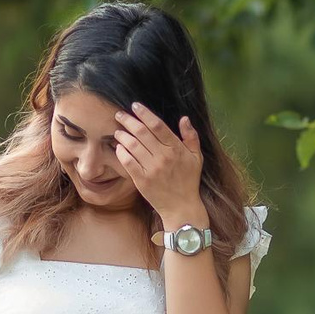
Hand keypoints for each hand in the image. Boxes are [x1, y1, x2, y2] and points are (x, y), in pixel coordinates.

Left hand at [113, 103, 205, 226]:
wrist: (181, 207)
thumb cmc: (189, 180)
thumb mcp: (196, 158)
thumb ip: (191, 137)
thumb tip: (184, 118)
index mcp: (176, 149)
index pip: (158, 125)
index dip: (145, 113)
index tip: (135, 106)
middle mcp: (163, 157)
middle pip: (142, 132)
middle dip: (128, 120)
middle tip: (119, 114)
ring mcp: (152, 169)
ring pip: (132, 145)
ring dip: (122, 135)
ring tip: (118, 131)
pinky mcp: (142, 180)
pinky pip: (128, 162)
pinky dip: (121, 152)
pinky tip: (118, 147)